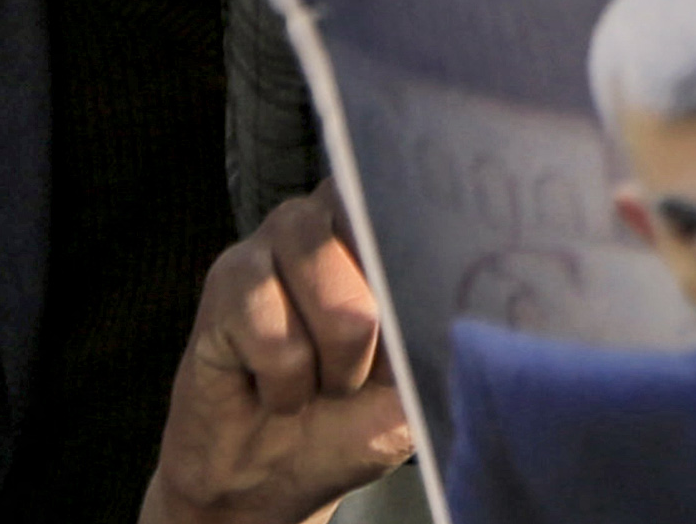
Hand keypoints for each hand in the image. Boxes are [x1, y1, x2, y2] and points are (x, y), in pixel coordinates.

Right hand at [137, 190, 413, 523]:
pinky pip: (278, 341)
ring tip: (316, 382)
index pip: (424, 217)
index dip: (433, 273)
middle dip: (385, 345)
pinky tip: (271, 389)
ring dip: (336, 370)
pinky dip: (285, 387)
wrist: (264, 480)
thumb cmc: (345, 423)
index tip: (428, 324)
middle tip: (355, 374)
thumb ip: (438, 340)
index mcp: (380, 228)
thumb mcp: (413, 389)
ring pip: (340, 306)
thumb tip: (468, 312)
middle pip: (390, 264)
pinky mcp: (227, 279)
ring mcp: (274, 238)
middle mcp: (329, 215)